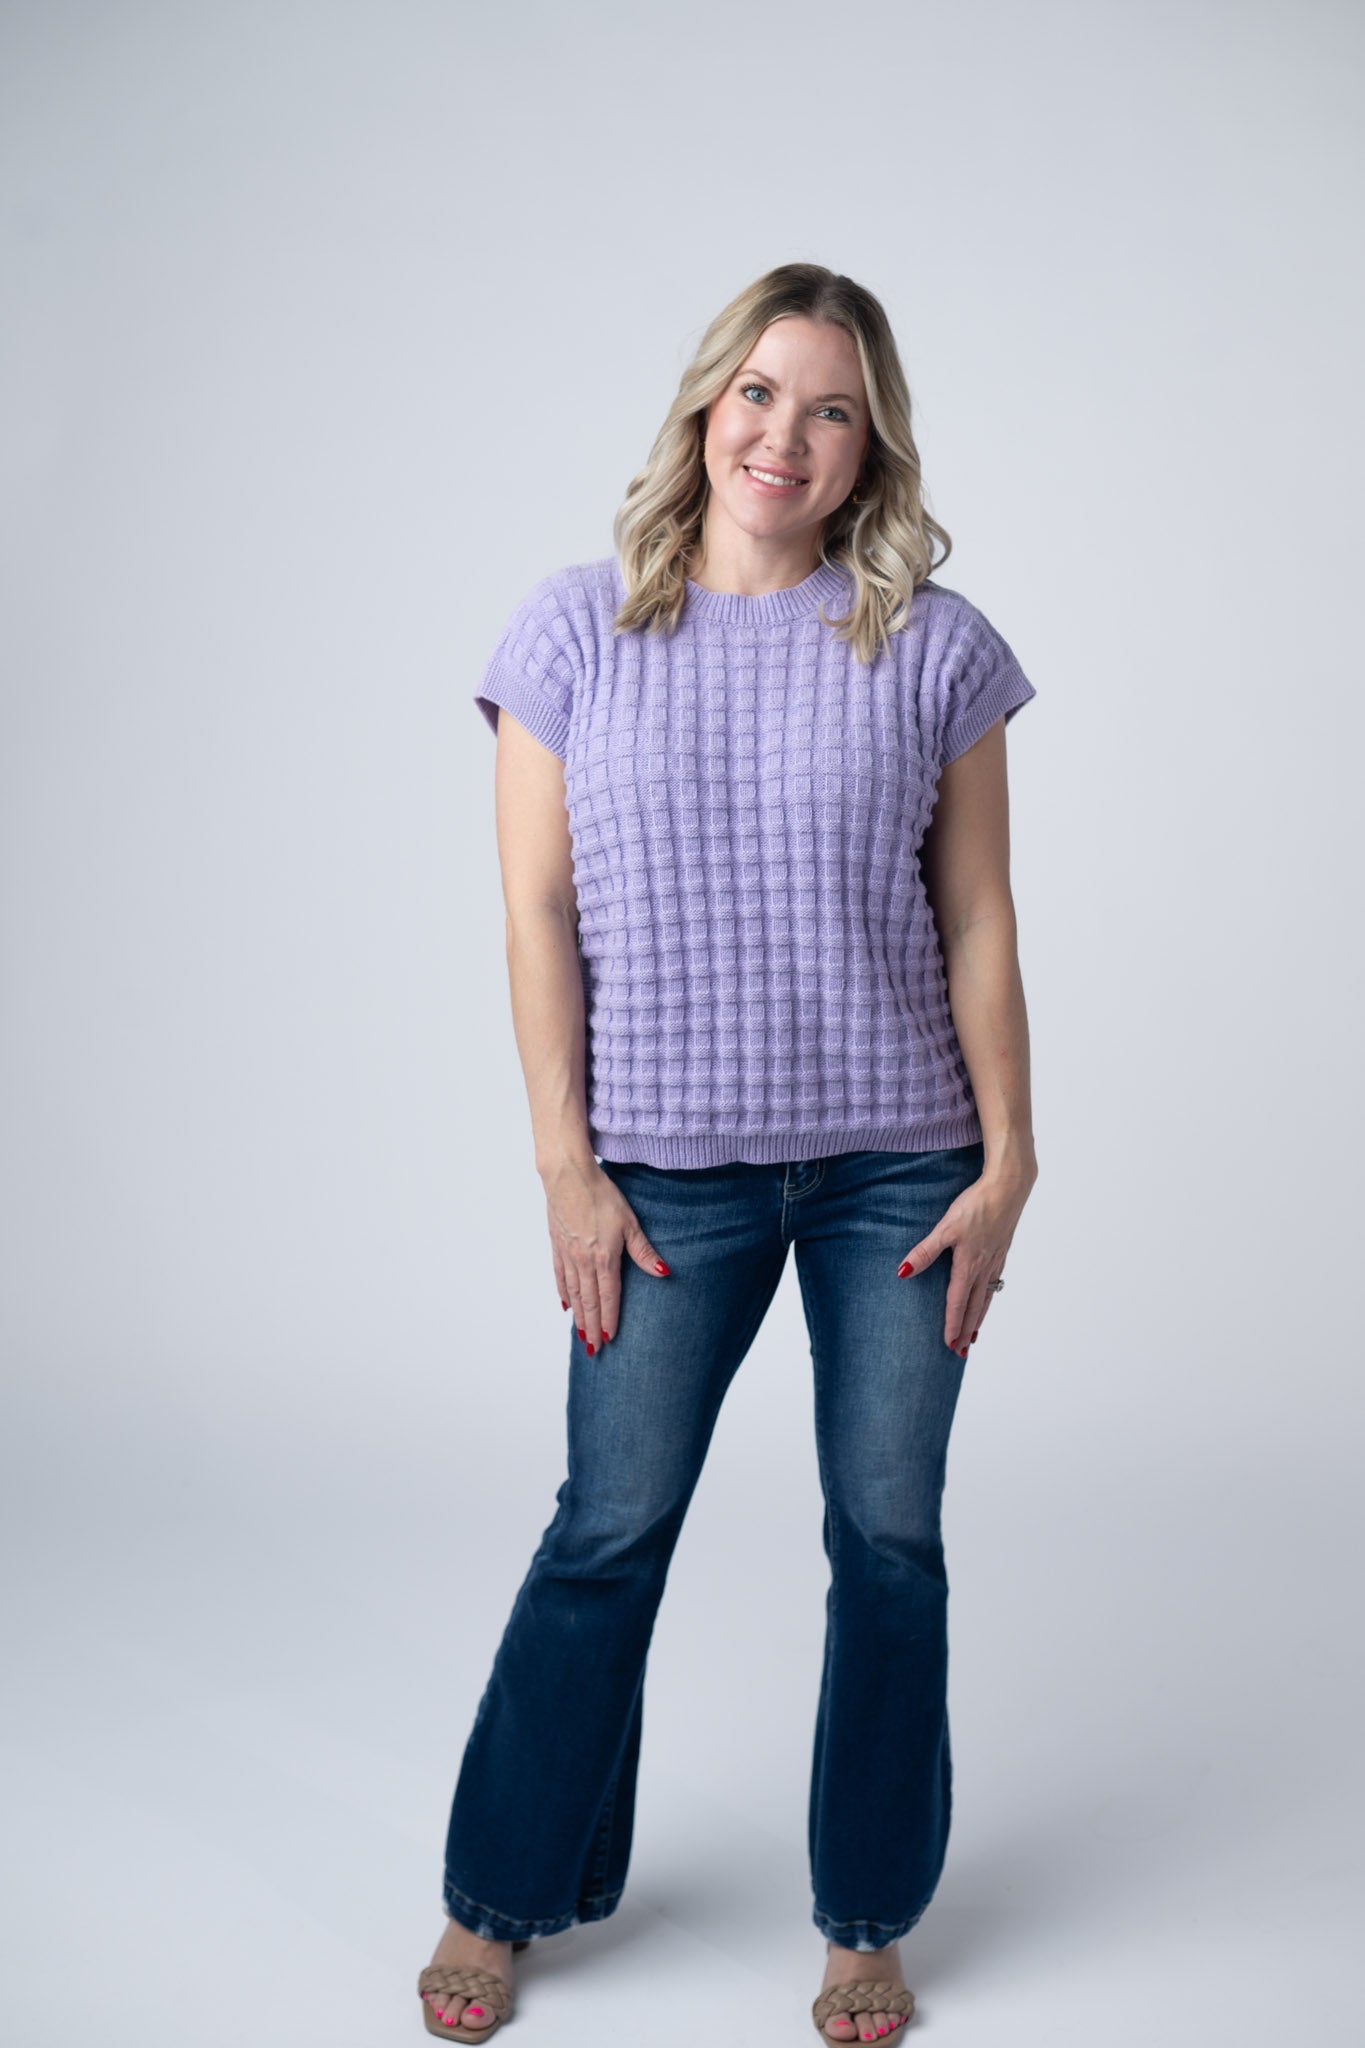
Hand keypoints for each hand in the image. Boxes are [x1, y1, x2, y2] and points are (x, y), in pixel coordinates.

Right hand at [540, 1155, 670, 1352]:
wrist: (567, 1176)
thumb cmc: (601, 1194)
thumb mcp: (629, 1222)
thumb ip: (644, 1251)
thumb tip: (664, 1273)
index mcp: (603, 1258)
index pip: (608, 1297)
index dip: (609, 1320)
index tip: (609, 1340)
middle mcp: (583, 1261)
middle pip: (588, 1301)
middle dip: (592, 1327)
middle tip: (593, 1349)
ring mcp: (567, 1254)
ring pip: (573, 1293)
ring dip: (578, 1315)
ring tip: (581, 1334)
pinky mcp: (557, 1244)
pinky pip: (559, 1276)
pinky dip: (563, 1293)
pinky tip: (565, 1304)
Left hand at [897, 1166, 1035, 1355]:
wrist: (1008, 1186)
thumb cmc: (977, 1205)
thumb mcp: (945, 1227)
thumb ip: (925, 1251)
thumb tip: (903, 1272)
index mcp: (968, 1265)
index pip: (956, 1303)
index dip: (952, 1325)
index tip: (949, 1345)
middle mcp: (984, 1267)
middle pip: (973, 1307)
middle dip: (966, 1331)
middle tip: (961, 1352)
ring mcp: (996, 1259)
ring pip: (986, 1297)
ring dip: (978, 1319)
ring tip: (974, 1336)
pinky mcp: (1002, 1250)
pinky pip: (995, 1283)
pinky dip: (989, 1299)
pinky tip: (987, 1297)